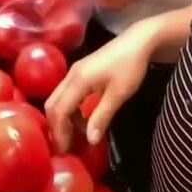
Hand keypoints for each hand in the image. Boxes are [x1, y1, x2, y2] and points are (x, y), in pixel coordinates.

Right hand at [44, 24, 155, 152]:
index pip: (59, 110)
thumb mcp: (119, 94)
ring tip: (75, 136)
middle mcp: (71, 75)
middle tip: (66, 146)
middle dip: (57, 126)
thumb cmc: (130, 67)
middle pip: (53, 104)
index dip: (60, 132)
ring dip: (63, 119)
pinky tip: (83, 120)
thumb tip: (90, 140)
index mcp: (78, 80)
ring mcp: (74, 72)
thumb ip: (102, 116)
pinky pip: (67, 94)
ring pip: (58, 99)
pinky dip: (70, 109)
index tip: (65, 150)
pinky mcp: (80, 72)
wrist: (138, 41)